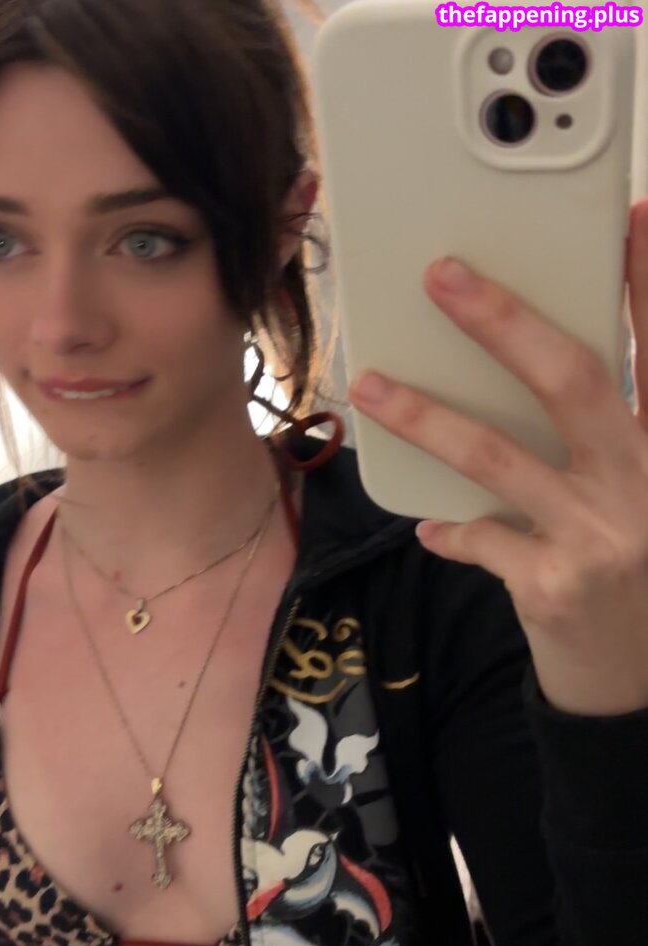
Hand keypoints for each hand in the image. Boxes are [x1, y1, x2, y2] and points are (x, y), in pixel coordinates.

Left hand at [348, 199, 647, 716]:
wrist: (641, 682)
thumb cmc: (640, 573)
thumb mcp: (643, 497)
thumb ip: (611, 441)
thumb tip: (526, 376)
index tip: (627, 218)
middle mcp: (646, 484)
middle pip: (573, 381)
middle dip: (505, 321)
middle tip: (442, 276)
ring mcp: (601, 536)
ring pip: (497, 456)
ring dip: (425, 415)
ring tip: (370, 384)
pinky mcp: (554, 586)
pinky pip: (479, 539)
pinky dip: (452, 529)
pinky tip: (432, 528)